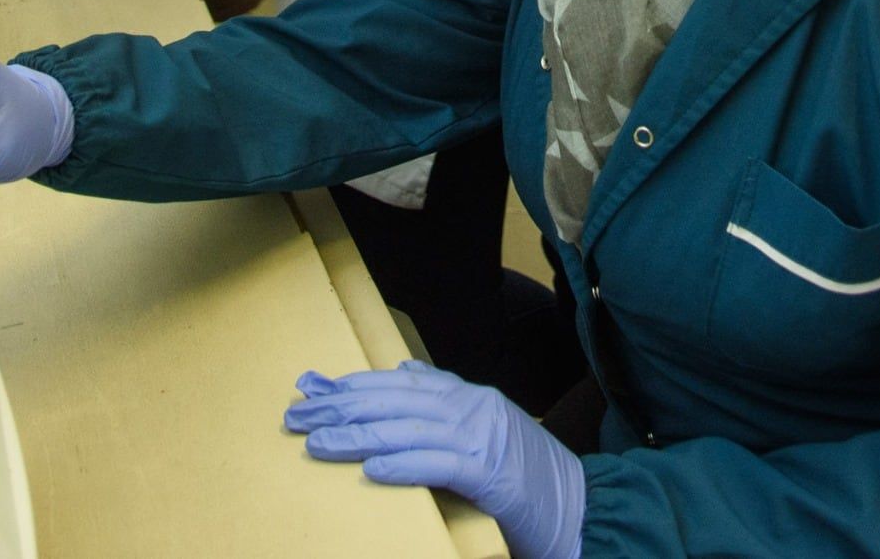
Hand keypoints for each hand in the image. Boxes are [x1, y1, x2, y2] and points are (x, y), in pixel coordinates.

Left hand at [285, 363, 584, 558]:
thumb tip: (407, 373)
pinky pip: (439, 464)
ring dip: (357, 436)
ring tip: (318, 443)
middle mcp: (473, 407)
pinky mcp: (492, 473)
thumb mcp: (485, 428)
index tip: (311, 389)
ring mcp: (483, 438)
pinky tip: (371, 468)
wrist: (581, 506)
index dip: (351, 385)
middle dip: (342, 407)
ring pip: (408, 429)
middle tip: (298, 416)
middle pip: (395, 401)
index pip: (397, 384)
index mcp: (468, 396)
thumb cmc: (528, 476)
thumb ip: (446, 400)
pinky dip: (403, 465)